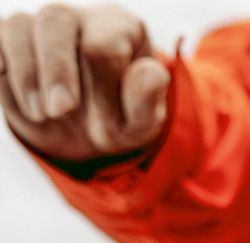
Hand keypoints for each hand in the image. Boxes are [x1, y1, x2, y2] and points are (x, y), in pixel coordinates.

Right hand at [0, 5, 168, 164]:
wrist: (85, 135)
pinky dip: (1, 69)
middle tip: (60, 112)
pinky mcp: (7, 40)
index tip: (106, 121)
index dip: (102, 87)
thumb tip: (151, 73)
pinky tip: (15, 92)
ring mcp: (38, 24)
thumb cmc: (118, 120)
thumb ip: (147, 100)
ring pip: (18, 26)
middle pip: (56, 19)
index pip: (104, 45)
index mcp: (120, 28)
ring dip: (26, 75)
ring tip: (42, 115)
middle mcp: (79, 17)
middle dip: (56, 70)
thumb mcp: (140, 123)